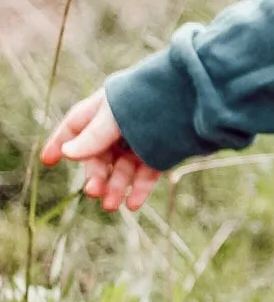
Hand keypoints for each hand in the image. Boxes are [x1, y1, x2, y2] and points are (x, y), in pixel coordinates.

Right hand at [40, 88, 161, 212]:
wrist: (197, 95)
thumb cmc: (151, 98)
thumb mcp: (117, 116)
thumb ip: (94, 136)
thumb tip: (68, 154)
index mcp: (105, 108)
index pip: (76, 126)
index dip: (61, 142)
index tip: (48, 161)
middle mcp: (121, 124)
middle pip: (100, 154)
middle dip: (96, 174)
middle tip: (94, 193)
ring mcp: (142, 138)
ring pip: (122, 167)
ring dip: (116, 186)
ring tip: (113, 206)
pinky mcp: (163, 150)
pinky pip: (146, 172)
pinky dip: (139, 188)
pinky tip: (132, 204)